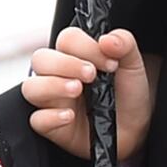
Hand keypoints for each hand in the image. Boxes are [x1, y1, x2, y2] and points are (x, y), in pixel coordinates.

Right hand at [22, 27, 149, 160]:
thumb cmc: (127, 93)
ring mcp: (52, 100)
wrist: (135, 127)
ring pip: (31, 88)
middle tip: (91, 74)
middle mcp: (57, 75)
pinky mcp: (52, 126)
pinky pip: (36, 120)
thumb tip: (107, 39)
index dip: (86, 47)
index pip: (66, 39)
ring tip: (77, 90)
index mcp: (74, 55)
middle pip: (40, 59)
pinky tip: (70, 116)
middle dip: (65, 64)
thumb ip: (124, 44)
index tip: (111, 62)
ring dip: (52, 86)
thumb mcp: (133, 65)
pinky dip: (50, 117)